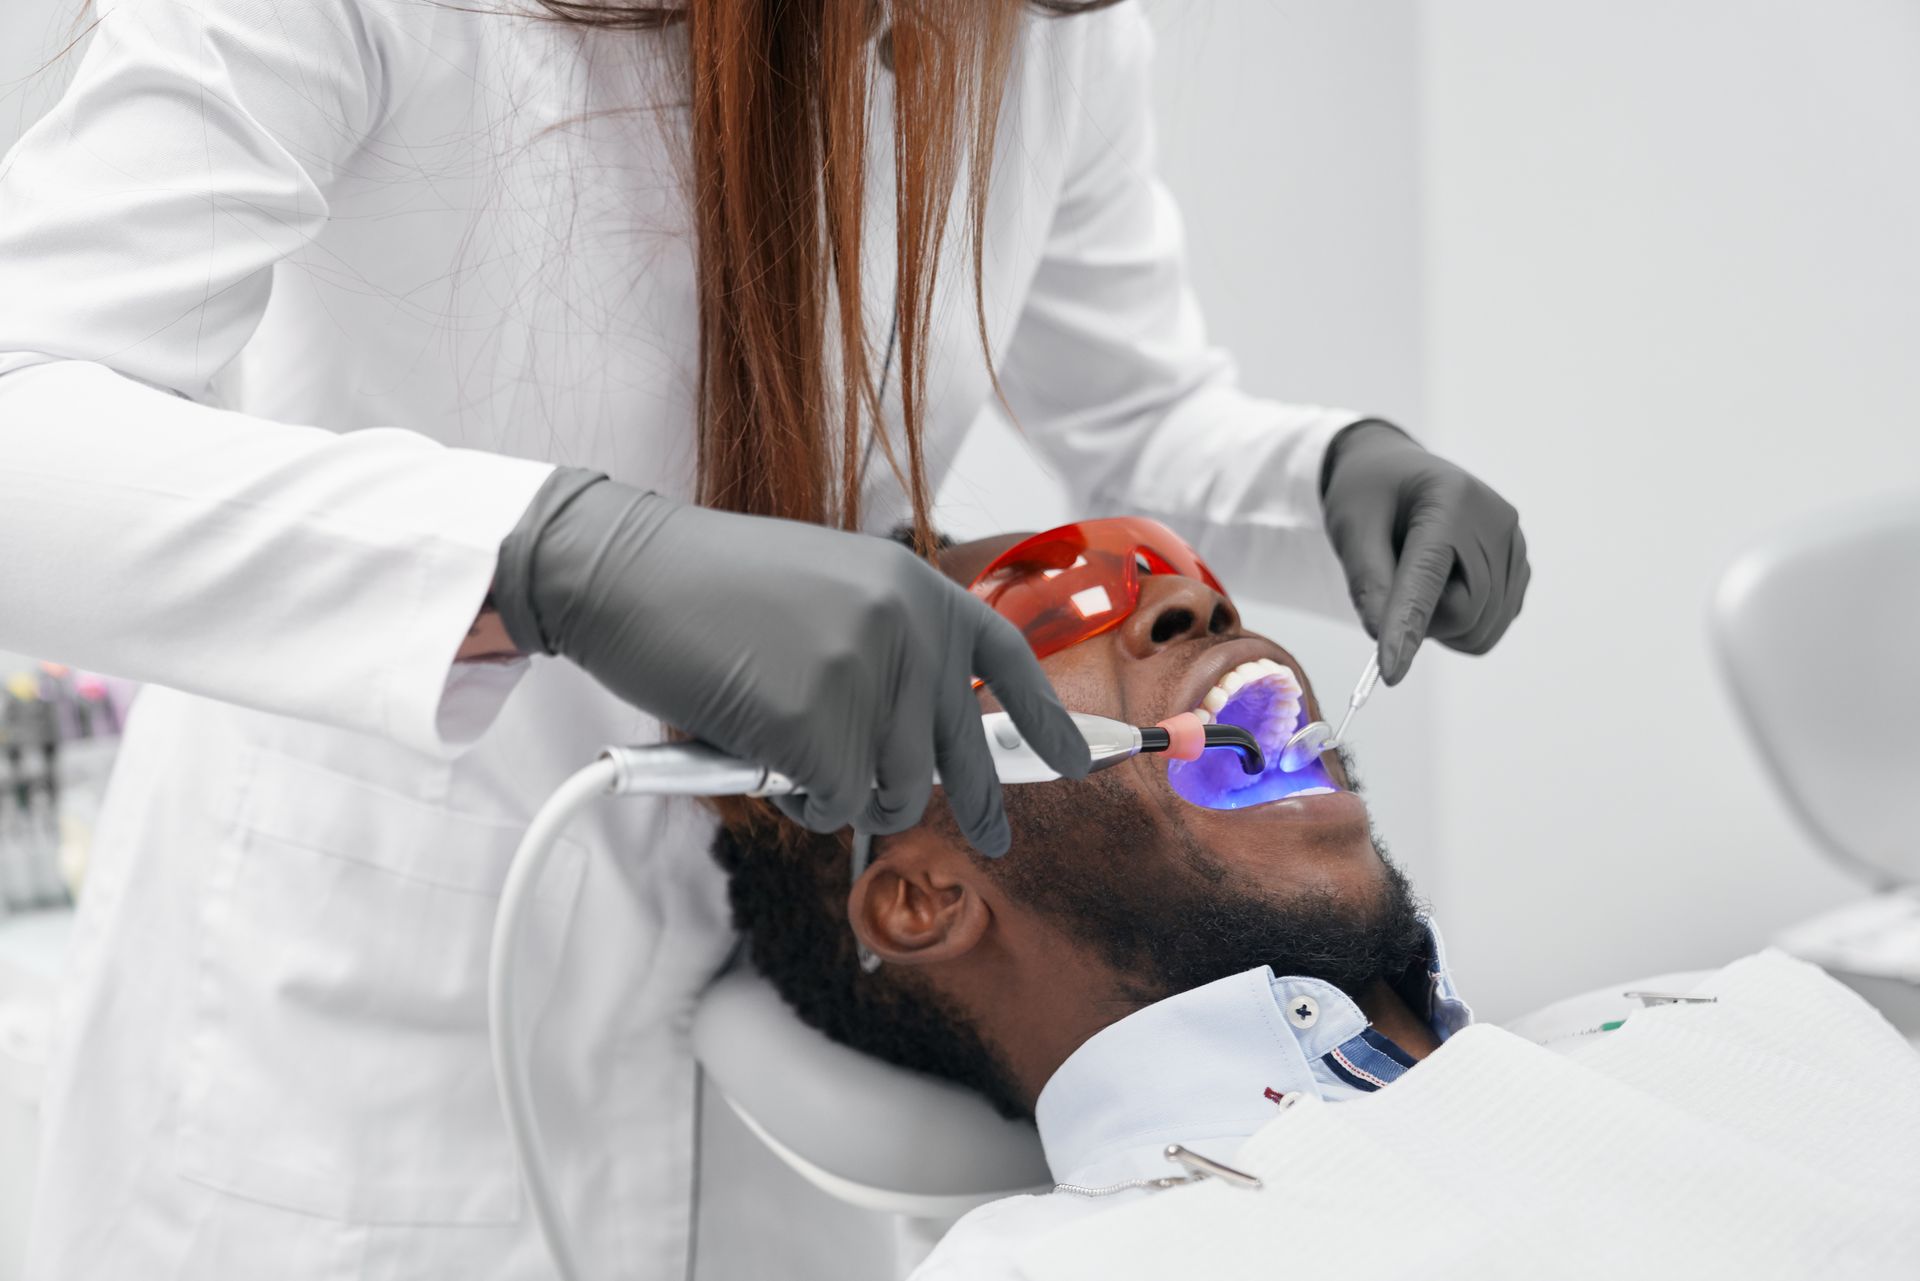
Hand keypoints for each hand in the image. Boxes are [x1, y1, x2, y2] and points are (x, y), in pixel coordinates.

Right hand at [491, 471, 1090, 855]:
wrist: (622, 570)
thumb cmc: (707, 591)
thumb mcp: (826, 593)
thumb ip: (885, 651)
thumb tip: (925, 748)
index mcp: (912, 585)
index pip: (1004, 657)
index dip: (1047, 716)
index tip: (1079, 762)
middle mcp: (906, 624)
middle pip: (956, 755)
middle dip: (977, 805)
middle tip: (995, 840)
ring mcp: (866, 672)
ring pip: (894, 792)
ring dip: (847, 797)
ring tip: (792, 754)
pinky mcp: (818, 721)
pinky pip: (832, 803)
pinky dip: (797, 799)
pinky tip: (759, 753)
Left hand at [1320, 422, 1529, 684]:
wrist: (1397, 473)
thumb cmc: (1370, 495)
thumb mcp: (1351, 528)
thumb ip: (1366, 581)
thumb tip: (1381, 636)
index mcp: (1450, 500)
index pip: (1429, 577)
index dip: (1407, 625)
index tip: (1390, 672)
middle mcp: (1496, 519)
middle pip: (1464, 610)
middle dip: (1421, 620)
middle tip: (1390, 589)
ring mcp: (1515, 543)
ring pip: (1481, 626)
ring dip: (1441, 625)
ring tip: (1417, 581)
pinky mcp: (1519, 567)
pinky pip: (1492, 624)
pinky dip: (1462, 625)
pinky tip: (1443, 588)